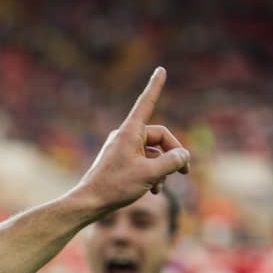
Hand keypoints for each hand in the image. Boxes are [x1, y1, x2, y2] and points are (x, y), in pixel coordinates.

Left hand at [77, 67, 190, 210]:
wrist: (89, 203)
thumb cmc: (115, 187)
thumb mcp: (150, 174)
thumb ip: (172, 162)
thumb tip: (183, 155)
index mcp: (129, 132)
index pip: (146, 103)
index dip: (155, 87)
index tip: (161, 69)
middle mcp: (125, 136)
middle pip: (159, 138)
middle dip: (173, 155)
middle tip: (184, 173)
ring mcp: (122, 149)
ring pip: (153, 153)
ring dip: (162, 169)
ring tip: (160, 187)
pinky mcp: (120, 162)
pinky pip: (143, 162)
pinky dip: (152, 174)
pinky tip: (154, 190)